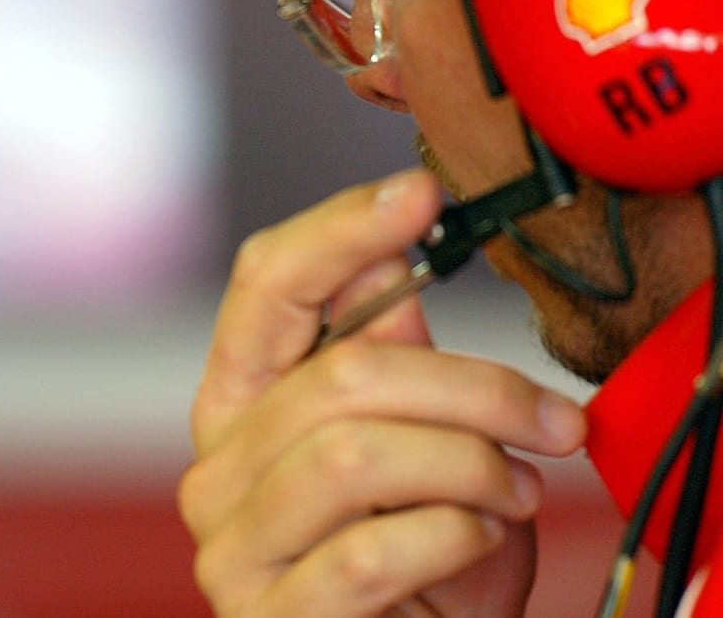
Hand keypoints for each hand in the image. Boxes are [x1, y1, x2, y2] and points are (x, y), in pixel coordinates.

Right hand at [179, 169, 586, 616]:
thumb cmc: (418, 558)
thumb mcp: (421, 440)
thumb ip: (389, 349)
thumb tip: (388, 243)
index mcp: (240, 400)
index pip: (263, 286)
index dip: (338, 229)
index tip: (421, 193)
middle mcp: (216, 465)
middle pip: (337, 374)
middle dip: (473, 387)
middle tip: (554, 416)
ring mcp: (231, 545)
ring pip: (352, 455)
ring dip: (470, 466)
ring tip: (518, 490)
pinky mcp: (269, 615)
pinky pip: (369, 550)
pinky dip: (452, 536)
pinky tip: (477, 538)